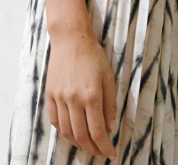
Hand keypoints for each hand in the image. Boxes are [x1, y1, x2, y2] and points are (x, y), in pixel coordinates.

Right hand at [46, 31, 117, 157]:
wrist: (71, 39)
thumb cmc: (93, 55)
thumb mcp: (108, 76)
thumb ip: (110, 103)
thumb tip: (110, 127)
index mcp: (92, 94)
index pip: (98, 130)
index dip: (105, 146)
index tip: (112, 153)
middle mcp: (74, 99)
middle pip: (82, 136)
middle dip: (93, 149)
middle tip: (101, 152)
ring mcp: (60, 98)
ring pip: (67, 132)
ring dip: (78, 143)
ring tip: (88, 145)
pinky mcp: (50, 95)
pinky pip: (56, 121)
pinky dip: (64, 131)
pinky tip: (73, 133)